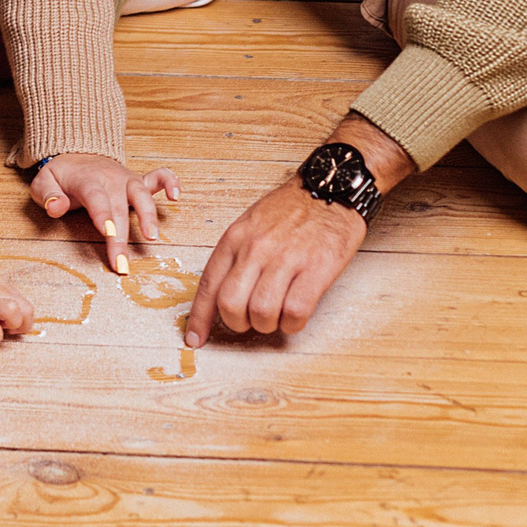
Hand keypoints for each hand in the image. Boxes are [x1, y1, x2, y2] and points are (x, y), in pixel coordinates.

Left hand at [30, 152, 180, 274]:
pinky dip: (170, 183)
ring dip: (148, 215)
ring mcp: (127, 179)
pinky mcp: (139, 181)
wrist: (78, 154)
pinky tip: (176, 196)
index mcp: (87, 180)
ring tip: (152, 237)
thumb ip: (47, 195)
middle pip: (118, 207)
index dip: (103, 215)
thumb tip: (56, 207)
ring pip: (142, 195)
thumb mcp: (43, 182)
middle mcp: (111, 179)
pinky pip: (158, 177)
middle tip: (121, 263)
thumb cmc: (62, 175)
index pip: (96, 198)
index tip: (108, 233)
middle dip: (121, 236)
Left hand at [183, 117, 413, 347]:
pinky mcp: (316, 268)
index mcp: (236, 238)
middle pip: (231, 305)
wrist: (332, 188)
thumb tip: (220, 295)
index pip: (209, 285)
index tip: (195, 338)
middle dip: (237, 323)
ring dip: (267, 325)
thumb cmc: (292, 209)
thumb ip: (235, 257)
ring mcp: (287, 258)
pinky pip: (295, 312)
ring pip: (261, 312)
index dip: (199, 317)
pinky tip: (295, 316)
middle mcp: (257, 248)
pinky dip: (292, 324)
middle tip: (250, 321)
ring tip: (276, 315)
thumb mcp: (251, 224)